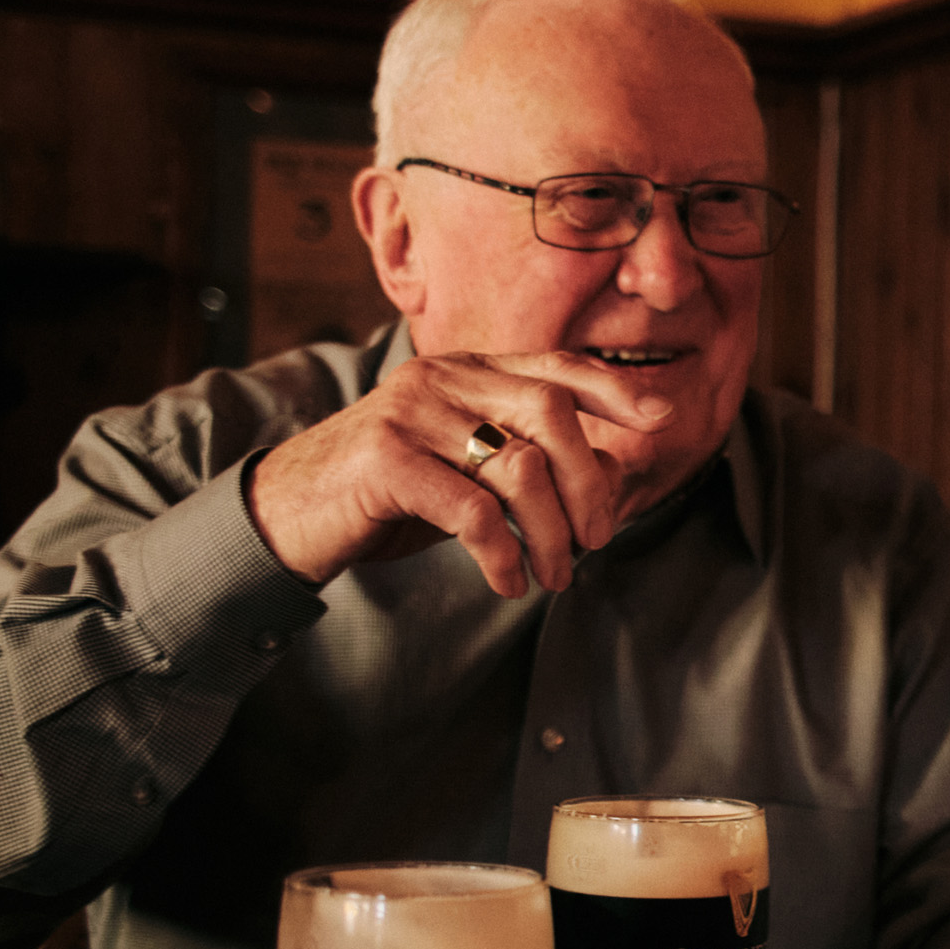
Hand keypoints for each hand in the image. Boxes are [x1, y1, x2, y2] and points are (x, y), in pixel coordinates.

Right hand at [246, 351, 680, 597]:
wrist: (289, 514)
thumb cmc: (391, 496)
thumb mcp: (469, 472)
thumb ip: (530, 461)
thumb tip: (611, 469)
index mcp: (466, 370)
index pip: (555, 366)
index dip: (614, 389)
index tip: (660, 419)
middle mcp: (441, 378)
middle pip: (550, 412)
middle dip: (589, 482)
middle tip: (598, 540)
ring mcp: (410, 413)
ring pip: (519, 467)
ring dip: (552, 534)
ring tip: (554, 576)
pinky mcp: (385, 460)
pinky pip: (473, 510)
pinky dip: (504, 555)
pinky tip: (507, 582)